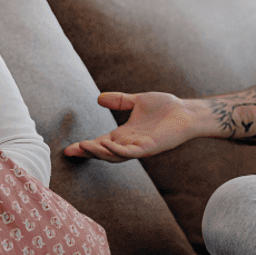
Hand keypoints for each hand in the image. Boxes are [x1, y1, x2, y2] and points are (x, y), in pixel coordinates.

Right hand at [64, 91, 202, 161]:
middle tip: (71, 151)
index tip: (68, 149)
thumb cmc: (166, 107)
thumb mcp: (137, 101)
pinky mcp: (150, 148)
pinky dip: (118, 151)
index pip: (100, 143)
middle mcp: (129, 144)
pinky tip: (107, 144)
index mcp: (124, 135)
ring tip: (84, 146)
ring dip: (99, 152)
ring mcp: (139, 147)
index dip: (85, 147)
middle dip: (87, 153)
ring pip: (114, 155)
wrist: (187, 111)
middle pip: (103, 153)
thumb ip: (120, 101)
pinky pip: (131, 152)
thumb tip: (99, 98)